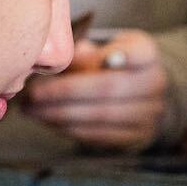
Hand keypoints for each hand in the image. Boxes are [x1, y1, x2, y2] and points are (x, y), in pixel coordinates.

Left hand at [20, 29, 167, 151]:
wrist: (144, 97)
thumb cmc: (113, 66)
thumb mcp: (106, 48)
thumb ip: (85, 52)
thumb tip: (53, 64)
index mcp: (148, 55)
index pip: (139, 53)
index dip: (117, 55)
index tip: (82, 56)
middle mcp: (155, 83)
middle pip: (108, 87)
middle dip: (65, 91)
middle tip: (32, 93)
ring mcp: (149, 113)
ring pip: (101, 114)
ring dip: (61, 114)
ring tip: (32, 109)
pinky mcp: (137, 136)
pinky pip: (99, 134)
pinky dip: (69, 128)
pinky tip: (48, 120)